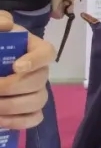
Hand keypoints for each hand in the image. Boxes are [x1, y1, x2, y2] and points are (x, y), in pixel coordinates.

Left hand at [0, 11, 53, 129]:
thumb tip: (7, 25)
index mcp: (35, 49)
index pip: (48, 53)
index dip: (36, 61)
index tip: (16, 67)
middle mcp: (40, 71)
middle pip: (39, 81)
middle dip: (13, 87)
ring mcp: (37, 91)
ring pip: (37, 102)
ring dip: (12, 106)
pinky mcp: (30, 110)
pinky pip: (34, 119)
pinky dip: (17, 122)